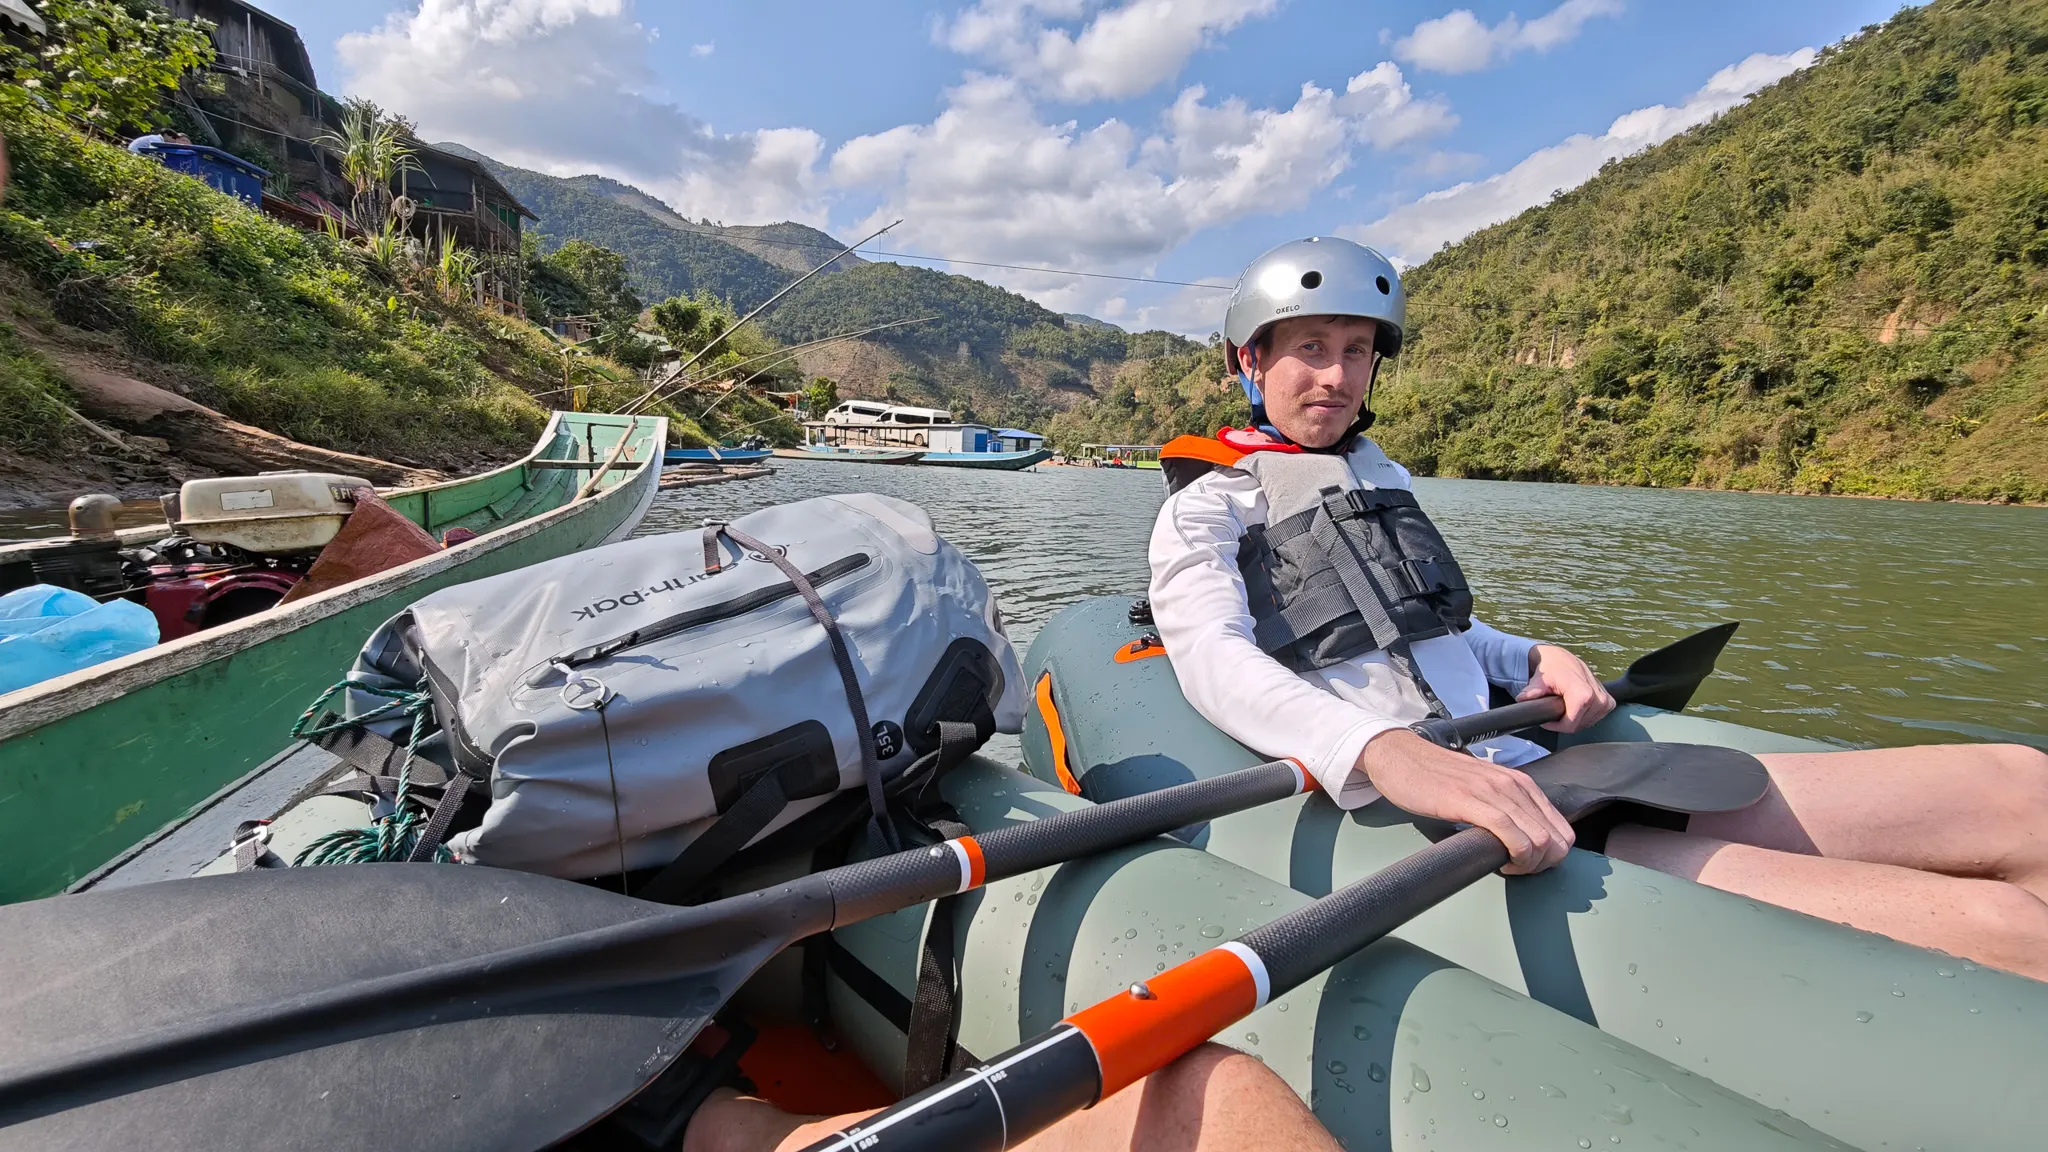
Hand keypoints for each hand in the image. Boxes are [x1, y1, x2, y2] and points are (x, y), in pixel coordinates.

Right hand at [1358, 730, 1572, 873]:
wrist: (1401, 757)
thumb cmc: (1436, 776)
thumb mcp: (1483, 790)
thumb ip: (1505, 808)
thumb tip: (1521, 840)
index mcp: (1520, 783)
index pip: (1563, 830)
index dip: (1552, 857)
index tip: (1529, 864)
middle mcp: (1514, 785)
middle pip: (1556, 839)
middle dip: (1543, 865)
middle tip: (1518, 869)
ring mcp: (1494, 791)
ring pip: (1539, 839)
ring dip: (1528, 864)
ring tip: (1507, 866)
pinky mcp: (1470, 799)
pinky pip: (1508, 832)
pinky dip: (1512, 855)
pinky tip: (1498, 860)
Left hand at [1519, 644, 1615, 732]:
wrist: (1561, 658)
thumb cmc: (1551, 668)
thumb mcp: (1539, 680)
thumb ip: (1532, 692)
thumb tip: (1522, 698)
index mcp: (1583, 693)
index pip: (1570, 726)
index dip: (1555, 726)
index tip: (1547, 719)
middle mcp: (1597, 697)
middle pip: (1578, 726)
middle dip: (1563, 721)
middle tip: (1554, 708)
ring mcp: (1605, 699)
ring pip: (1587, 724)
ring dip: (1574, 718)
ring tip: (1564, 705)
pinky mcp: (1609, 701)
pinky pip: (1596, 718)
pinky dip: (1585, 715)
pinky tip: (1576, 705)